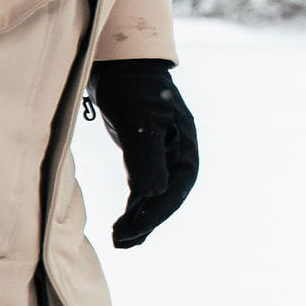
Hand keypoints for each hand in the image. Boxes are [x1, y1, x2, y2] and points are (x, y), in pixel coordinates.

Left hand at [89, 58, 198, 248]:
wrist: (119, 63)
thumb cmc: (133, 89)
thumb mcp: (141, 122)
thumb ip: (147, 159)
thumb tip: (153, 196)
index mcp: (185, 148)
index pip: (175, 191)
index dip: (155, 214)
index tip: (130, 231)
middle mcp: (178, 155)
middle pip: (167, 198)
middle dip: (146, 222)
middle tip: (121, 243)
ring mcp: (161, 154)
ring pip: (155, 196)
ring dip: (140, 219)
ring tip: (120, 242)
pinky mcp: (144, 152)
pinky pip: (143, 187)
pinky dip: (134, 206)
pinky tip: (123, 221)